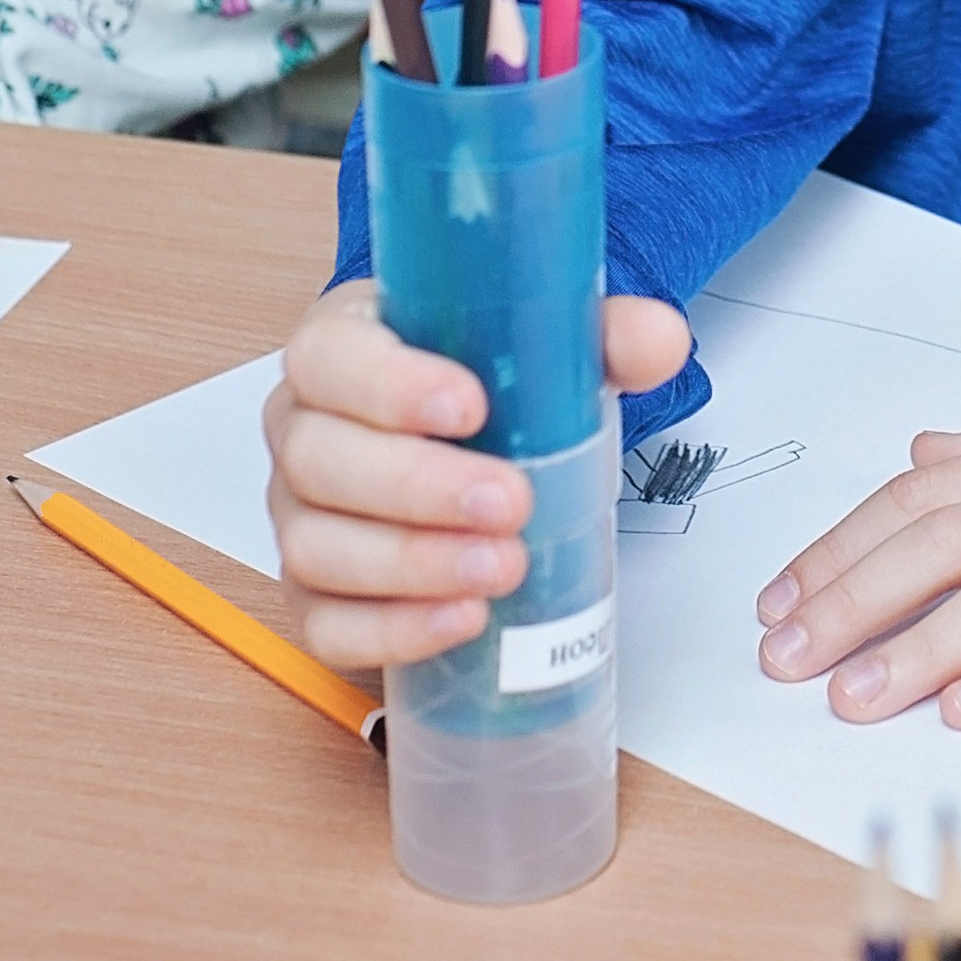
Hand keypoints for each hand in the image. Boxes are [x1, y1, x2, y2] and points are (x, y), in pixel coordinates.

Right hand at [265, 281, 691, 672]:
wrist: (463, 432)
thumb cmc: (480, 375)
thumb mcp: (540, 338)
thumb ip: (602, 332)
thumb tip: (660, 341)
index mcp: (340, 345)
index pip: (330, 357)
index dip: (388, 385)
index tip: (471, 405)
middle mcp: (304, 429)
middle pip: (321, 459)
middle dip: (417, 487)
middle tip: (509, 502)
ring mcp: (301, 516)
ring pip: (318, 548)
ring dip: (412, 565)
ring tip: (502, 567)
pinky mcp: (317, 592)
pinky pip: (327, 624)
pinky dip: (393, 629)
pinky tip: (462, 618)